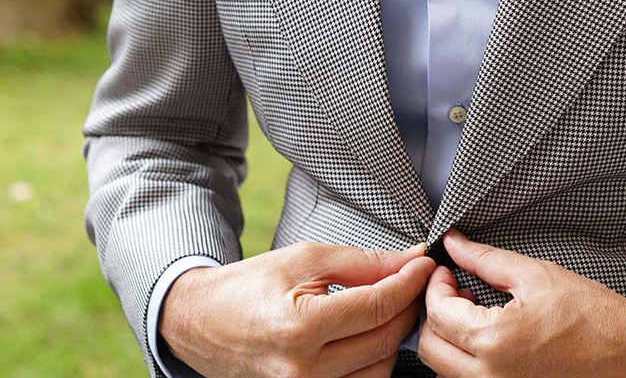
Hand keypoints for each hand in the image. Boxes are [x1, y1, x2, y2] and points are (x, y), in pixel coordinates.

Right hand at [160, 240, 435, 377]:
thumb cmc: (248, 287)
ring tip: (388, 308)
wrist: (200, 323)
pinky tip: (370, 336)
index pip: (377, 307)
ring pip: (380, 370)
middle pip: (385, 340)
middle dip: (407, 306)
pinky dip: (374, 361)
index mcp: (299, 327)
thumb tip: (408, 260)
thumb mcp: (304, 259)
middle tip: (412, 281)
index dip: (409, 282)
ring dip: (394, 337)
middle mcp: (302, 370)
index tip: (425, 264)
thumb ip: (363, 262)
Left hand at [418, 229, 625, 376]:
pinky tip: (486, 336)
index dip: (437, 285)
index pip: (438, 314)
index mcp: (495, 339)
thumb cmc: (590, 313)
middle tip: (456, 290)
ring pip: (444, 370)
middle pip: (430, 348)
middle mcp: (490, 375)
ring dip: (447, 339)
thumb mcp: (535, 274)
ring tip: (473, 312)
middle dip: (435, 314)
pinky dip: (464, 360)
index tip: (447, 270)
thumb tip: (454, 244)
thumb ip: (485, 259)